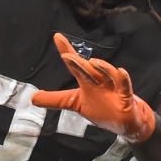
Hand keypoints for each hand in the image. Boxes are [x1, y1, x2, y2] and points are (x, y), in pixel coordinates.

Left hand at [31, 33, 155, 143]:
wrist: (128, 123)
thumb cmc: (102, 109)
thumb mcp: (75, 104)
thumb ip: (55, 100)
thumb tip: (33, 98)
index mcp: (87, 82)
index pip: (75, 64)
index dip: (66, 50)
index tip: (57, 36)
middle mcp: (100, 81)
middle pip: (89, 70)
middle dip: (78, 63)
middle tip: (66, 55)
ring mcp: (114, 88)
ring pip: (109, 75)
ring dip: (103, 68)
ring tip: (93, 62)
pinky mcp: (126, 98)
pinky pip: (125, 86)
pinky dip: (123, 79)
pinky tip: (121, 72)